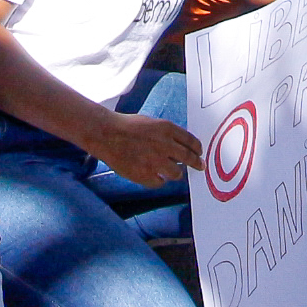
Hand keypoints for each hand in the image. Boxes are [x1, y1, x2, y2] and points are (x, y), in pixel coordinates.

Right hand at [85, 108, 199, 188]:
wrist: (107, 135)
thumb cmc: (128, 127)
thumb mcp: (152, 123)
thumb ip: (167, 135)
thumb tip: (181, 147)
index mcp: (167, 129)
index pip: (191, 141)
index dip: (197, 149)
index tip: (199, 153)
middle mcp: (165, 145)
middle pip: (189, 158)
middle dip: (196, 163)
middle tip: (200, 166)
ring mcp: (155, 161)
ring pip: (176, 174)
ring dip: (175, 173)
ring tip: (170, 171)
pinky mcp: (145, 175)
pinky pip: (160, 182)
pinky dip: (158, 180)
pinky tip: (153, 175)